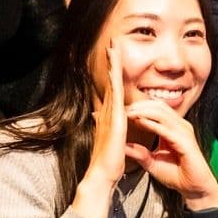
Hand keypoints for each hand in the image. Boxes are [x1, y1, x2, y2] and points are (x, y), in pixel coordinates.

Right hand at [74, 45, 127, 217]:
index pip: (113, 89)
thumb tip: (100, 119)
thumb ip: (108, 128)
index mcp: (110, 116)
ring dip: (113, 65)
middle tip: (113, 43)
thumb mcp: (112, 139)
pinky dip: (115, 81)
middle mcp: (107, 112)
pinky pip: (115, 95)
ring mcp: (109, 114)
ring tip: (114, 47)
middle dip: (112, 61)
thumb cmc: (110, 161)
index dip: (114, 72)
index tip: (115, 56)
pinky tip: (116, 69)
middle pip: (111, 80)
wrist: (103, 174)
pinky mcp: (114, 120)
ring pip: (111, 83)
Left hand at [124, 100, 217, 206]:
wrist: (194, 189)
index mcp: (173, 129)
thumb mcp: (152, 163)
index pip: (155, 109)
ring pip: (161, 113)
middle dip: (139, 106)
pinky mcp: (185, 141)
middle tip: (122, 108)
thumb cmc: (177, 176)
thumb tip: (123, 146)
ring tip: (128, 113)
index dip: (138, 107)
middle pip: (158, 106)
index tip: (121, 111)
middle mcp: (179, 126)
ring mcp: (184, 132)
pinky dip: (151, 124)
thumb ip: (139, 153)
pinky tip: (139, 122)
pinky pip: (166, 129)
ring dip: (143, 111)